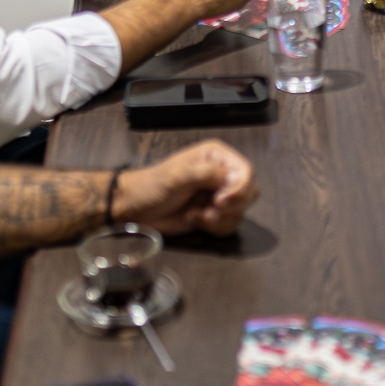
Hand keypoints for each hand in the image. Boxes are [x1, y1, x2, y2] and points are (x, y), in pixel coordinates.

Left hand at [116, 139, 257, 235]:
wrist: (136, 208)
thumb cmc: (152, 186)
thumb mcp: (178, 176)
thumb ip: (207, 173)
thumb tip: (229, 178)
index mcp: (216, 157)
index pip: (245, 171)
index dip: (239, 189)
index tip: (221, 201)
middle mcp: (221, 174)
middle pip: (248, 192)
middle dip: (230, 206)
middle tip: (209, 209)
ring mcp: (217, 195)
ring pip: (240, 211)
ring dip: (220, 219)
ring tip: (197, 215)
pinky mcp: (212, 214)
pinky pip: (229, 224)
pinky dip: (214, 228)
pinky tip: (194, 220)